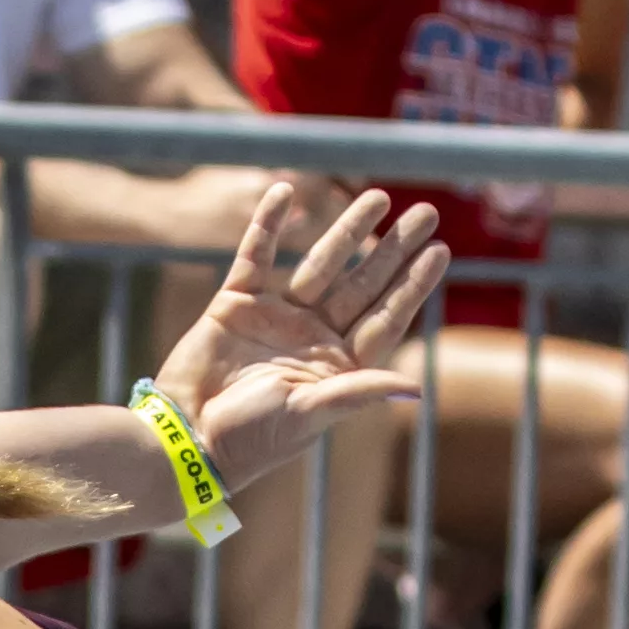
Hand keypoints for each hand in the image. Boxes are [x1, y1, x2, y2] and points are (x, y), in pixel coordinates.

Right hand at [153, 181, 452, 489]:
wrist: (188, 437)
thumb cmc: (253, 437)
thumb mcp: (310, 414)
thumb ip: (358, 393)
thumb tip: (415, 392)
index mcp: (337, 366)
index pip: (384, 317)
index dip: (412, 285)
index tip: (440, 250)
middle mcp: (313, 338)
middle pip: (362, 284)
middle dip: (392, 248)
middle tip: (426, 212)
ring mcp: (276, 318)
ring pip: (319, 264)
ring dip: (346, 230)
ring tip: (377, 196)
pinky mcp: (236, 304)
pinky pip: (255, 256)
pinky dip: (267, 225)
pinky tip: (284, 191)